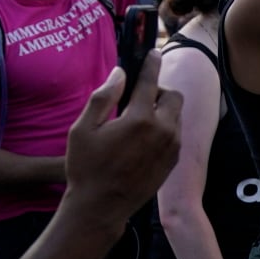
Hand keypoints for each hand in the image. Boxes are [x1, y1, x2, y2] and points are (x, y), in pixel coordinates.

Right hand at [62, 53, 182, 228]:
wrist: (101, 206)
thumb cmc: (86, 167)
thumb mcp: (83, 130)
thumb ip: (103, 97)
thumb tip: (120, 73)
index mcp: (139, 119)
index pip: (150, 81)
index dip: (150, 63)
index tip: (152, 52)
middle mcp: (163, 130)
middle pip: (172, 95)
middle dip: (158, 91)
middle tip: (136, 99)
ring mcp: (173, 146)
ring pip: (176, 115)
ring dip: (162, 111)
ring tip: (137, 121)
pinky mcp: (174, 159)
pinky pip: (176, 133)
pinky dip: (164, 128)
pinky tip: (143, 139)